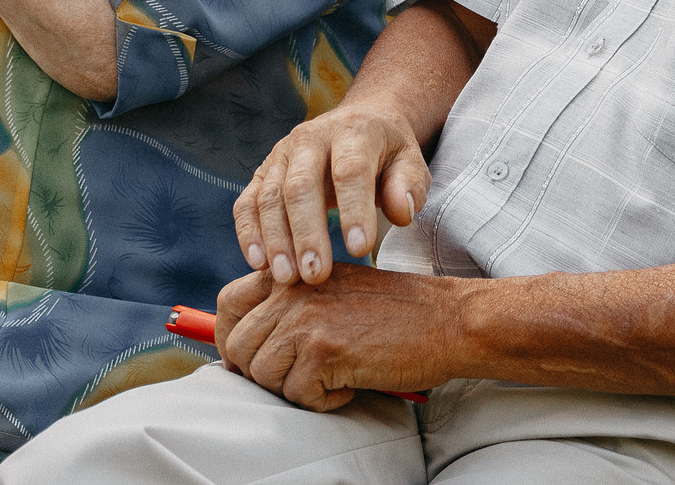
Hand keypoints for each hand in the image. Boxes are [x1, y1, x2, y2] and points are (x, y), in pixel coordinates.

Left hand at [216, 265, 461, 411]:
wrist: (446, 320)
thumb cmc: (396, 313)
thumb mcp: (335, 290)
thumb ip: (292, 305)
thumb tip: (244, 344)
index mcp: (294, 274)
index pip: (228, 302)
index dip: (228, 338)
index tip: (247, 360)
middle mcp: (293, 291)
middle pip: (237, 347)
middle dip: (261, 374)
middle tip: (297, 379)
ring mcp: (306, 318)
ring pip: (262, 375)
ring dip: (294, 389)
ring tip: (332, 377)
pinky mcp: (324, 350)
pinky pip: (298, 395)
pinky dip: (324, 401)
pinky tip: (351, 382)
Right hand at [233, 103, 433, 288]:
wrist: (360, 122)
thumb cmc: (386, 153)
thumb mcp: (409, 162)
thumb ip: (407, 186)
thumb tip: (401, 214)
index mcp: (353, 132)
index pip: (350, 170)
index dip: (354, 209)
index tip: (359, 249)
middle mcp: (311, 138)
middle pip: (301, 185)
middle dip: (307, 232)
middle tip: (315, 274)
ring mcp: (282, 154)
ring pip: (270, 196)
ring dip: (276, 239)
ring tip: (286, 278)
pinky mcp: (262, 172)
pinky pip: (247, 203)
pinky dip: (248, 233)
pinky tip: (258, 263)